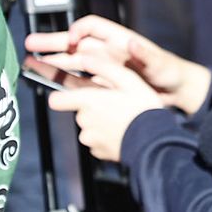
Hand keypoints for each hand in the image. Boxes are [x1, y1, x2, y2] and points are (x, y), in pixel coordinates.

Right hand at [27, 14, 211, 115]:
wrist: (177, 94)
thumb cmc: (172, 73)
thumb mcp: (160, 64)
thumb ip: (145, 55)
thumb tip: (131, 43)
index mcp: (120, 40)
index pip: (93, 27)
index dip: (79, 30)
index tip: (70, 41)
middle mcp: (108, 51)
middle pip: (75, 43)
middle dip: (53, 43)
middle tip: (30, 44)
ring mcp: (103, 67)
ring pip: (72, 62)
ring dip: (51, 62)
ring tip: (29, 62)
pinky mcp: (102, 84)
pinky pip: (78, 80)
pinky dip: (62, 80)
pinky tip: (45, 80)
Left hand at [45, 57, 163, 163]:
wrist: (154, 141)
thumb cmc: (143, 110)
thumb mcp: (130, 81)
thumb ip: (105, 68)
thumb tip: (86, 59)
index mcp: (88, 101)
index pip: (56, 100)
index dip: (62, 98)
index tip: (72, 97)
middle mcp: (84, 120)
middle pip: (79, 112)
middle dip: (93, 110)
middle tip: (116, 108)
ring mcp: (90, 138)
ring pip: (89, 128)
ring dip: (100, 125)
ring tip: (121, 122)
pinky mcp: (98, 152)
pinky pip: (96, 142)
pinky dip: (106, 138)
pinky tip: (122, 133)